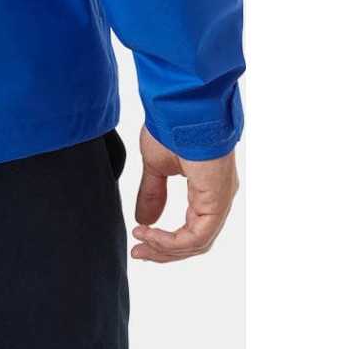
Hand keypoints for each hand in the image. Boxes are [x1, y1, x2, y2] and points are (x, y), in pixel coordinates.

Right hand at [130, 125, 237, 262]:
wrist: (181, 106)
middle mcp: (218, 198)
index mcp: (208, 189)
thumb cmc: (170, 125)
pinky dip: (172, 240)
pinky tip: (150, 233)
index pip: (192, 229)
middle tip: (138, 252)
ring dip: (165, 248)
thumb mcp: (156, 164)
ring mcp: (220, 201)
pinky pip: (196, 236)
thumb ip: (153, 193)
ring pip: (196, 242)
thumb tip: (144, 219)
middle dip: (164, 251)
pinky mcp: (216, 201)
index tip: (139, 239)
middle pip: (194, 241)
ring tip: (140, 244)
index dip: (165, 241)